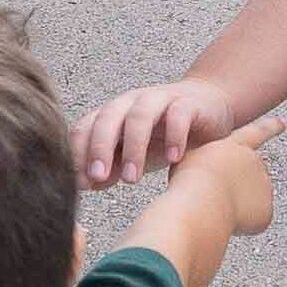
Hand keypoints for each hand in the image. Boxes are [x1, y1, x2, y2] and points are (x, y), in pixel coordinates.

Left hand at [78, 78, 245, 188]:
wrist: (208, 105)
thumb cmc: (164, 133)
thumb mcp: (134, 155)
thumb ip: (111, 169)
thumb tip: (83, 186)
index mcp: (111, 115)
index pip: (85, 129)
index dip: (78, 154)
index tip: (79, 184)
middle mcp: (130, 103)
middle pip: (107, 118)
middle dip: (99, 148)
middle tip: (97, 177)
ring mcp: (159, 100)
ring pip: (139, 116)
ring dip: (133, 148)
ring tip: (132, 180)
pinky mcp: (187, 103)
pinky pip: (178, 115)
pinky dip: (174, 136)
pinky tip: (173, 158)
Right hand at [171, 114, 286, 235]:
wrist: (199, 202)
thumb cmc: (188, 182)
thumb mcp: (191, 159)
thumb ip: (206, 160)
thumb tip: (209, 174)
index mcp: (236, 146)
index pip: (256, 133)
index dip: (269, 127)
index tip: (282, 124)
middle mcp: (255, 162)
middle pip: (248, 178)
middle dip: (235, 189)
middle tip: (213, 196)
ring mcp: (264, 185)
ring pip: (249, 202)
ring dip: (234, 207)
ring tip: (215, 206)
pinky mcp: (266, 210)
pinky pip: (253, 222)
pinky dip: (240, 226)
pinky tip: (226, 219)